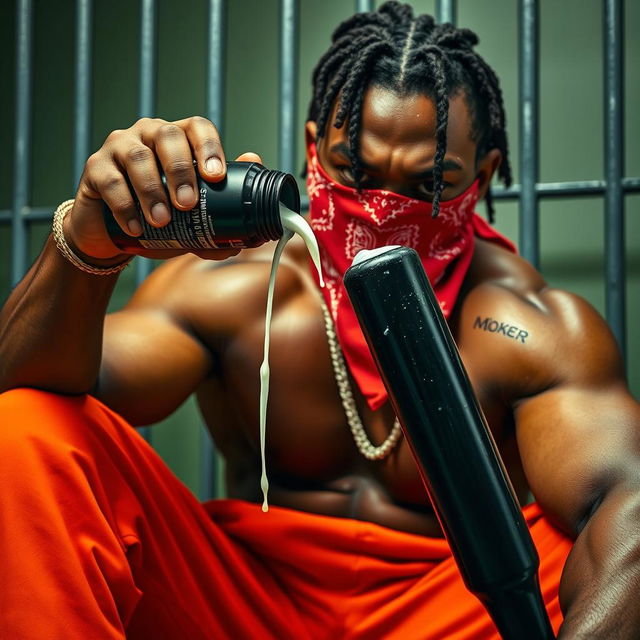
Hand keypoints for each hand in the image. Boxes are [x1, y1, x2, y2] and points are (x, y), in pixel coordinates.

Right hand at [66, 116, 261, 261]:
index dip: (209, 146)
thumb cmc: (159, 218)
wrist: (112, 234)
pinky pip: (110, 181)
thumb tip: (249, 237)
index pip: (197, 127)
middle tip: (188, 203)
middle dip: (182, 170)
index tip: (216, 175)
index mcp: (178, 140)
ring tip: (162, 221)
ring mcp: (119, 147)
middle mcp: (149, 135)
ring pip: (138, 157)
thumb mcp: (192, 219)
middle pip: (168, 135)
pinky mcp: (95, 168)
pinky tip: (137, 228)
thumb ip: (217, 222)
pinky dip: (125, 206)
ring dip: (152, 190)